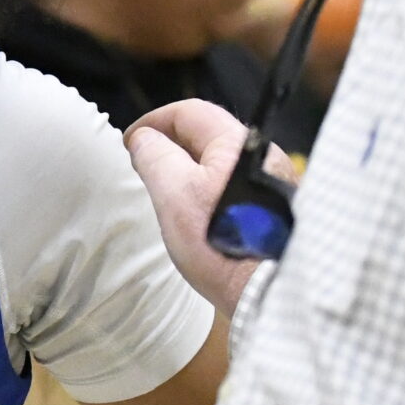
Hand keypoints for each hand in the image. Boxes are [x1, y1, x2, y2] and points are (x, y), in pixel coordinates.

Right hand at [124, 100, 286, 316]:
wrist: (267, 291)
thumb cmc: (219, 244)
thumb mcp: (173, 194)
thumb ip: (155, 157)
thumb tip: (145, 138)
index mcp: (237, 142)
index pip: (189, 112)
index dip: (154, 122)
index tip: (131, 141)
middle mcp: (263, 155)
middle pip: (207, 137)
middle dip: (171, 146)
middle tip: (144, 166)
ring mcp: (272, 183)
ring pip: (219, 164)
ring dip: (188, 171)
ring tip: (166, 194)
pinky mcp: (272, 210)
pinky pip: (233, 188)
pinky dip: (208, 192)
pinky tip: (197, 217)